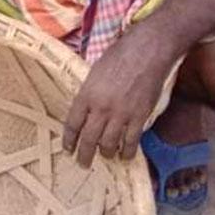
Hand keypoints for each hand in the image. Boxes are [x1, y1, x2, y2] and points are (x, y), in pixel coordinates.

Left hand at [62, 26, 176, 166]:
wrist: (146, 51)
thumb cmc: (119, 56)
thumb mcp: (95, 72)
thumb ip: (89, 92)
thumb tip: (86, 109)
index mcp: (86, 94)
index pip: (73, 123)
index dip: (69, 139)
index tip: (68, 148)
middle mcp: (101, 107)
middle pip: (89, 138)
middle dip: (85, 154)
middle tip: (83, 163)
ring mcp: (121, 113)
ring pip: (109, 143)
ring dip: (106, 154)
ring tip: (105, 157)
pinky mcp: (139, 116)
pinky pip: (131, 141)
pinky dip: (127, 152)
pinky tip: (124, 156)